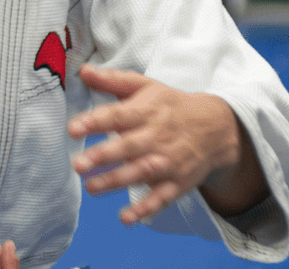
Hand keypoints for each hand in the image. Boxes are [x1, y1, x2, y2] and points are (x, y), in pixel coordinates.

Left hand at [67, 64, 264, 224]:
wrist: (215, 127)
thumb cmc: (171, 105)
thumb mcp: (146, 86)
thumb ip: (112, 80)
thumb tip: (83, 70)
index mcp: (146, 111)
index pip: (118, 115)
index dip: (95, 122)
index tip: (73, 129)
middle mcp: (156, 136)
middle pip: (127, 146)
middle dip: (103, 156)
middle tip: (78, 164)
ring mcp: (167, 161)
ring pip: (140, 173)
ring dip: (116, 182)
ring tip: (91, 188)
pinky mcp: (177, 182)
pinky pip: (161, 198)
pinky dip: (145, 209)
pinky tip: (126, 218)